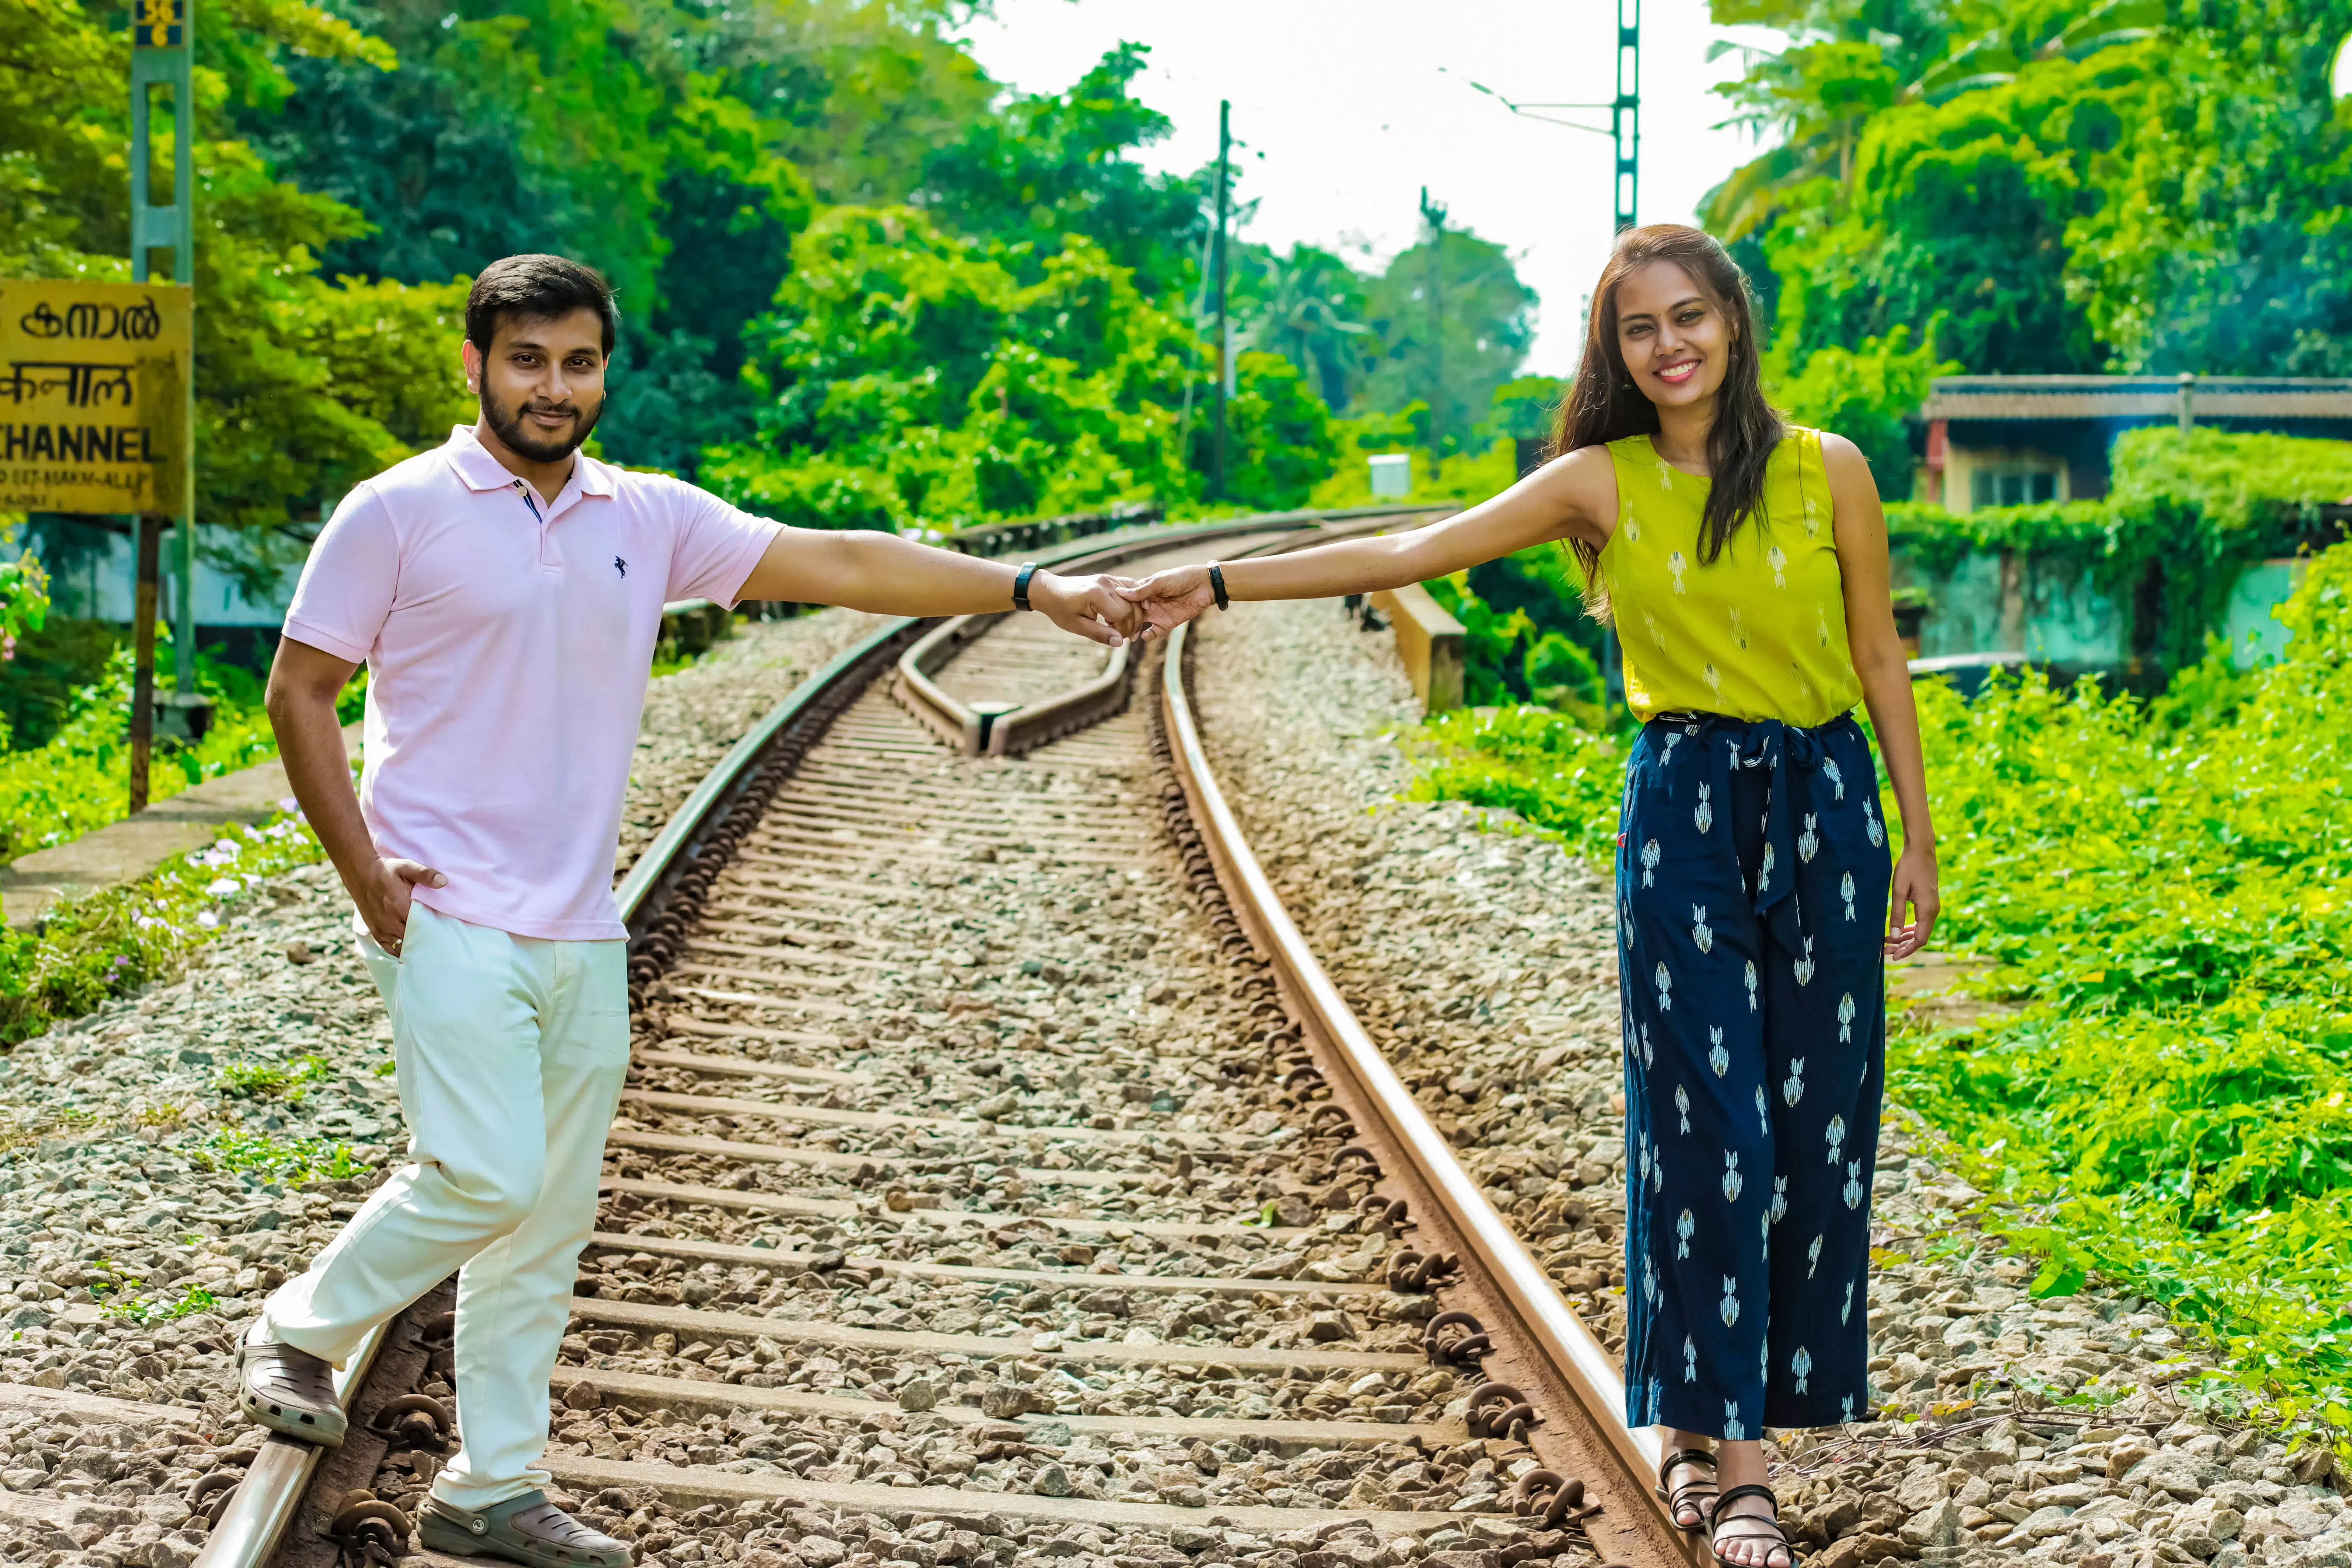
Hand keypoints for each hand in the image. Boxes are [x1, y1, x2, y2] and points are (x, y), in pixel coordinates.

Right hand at [350, 855, 445, 955]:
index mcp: (399, 906)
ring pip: (402, 947)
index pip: (422, 926)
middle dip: (426, 940)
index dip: (434, 930)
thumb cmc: (386, 869)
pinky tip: (410, 950)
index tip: (444, 931)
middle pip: (413, 939)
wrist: (360, 872)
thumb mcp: (406, 867)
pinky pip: (389, 949)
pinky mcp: (375, 931)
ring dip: (414, 946)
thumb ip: (425, 874)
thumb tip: (444, 881)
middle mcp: (389, 921)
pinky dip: (400, 951)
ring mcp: (381, 928)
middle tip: (439, 940)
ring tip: (427, 946)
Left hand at [1029, 572, 1143, 647]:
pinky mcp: (1109, 578)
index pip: (1122, 615)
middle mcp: (1106, 583)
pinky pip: (1129, 588)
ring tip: (1123, 627)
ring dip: (1133, 615)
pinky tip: (1127, 613)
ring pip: (1134, 598)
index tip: (1115, 638)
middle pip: (1131, 607)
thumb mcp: (1077, 626)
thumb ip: (1099, 634)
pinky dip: (1132, 602)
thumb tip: (1120, 643)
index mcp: (1097, 595)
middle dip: (1130, 625)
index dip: (1123, 630)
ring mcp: (1109, 578)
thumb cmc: (1061, 610)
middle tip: (1121, 636)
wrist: (1051, 591)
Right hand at [1113, 564, 1216, 638]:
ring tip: (1126, 635)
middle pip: (1131, 613)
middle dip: (1123, 620)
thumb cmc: (1182, 577)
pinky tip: (1144, 636)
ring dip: (1133, 630)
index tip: (1109, 609)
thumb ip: (1141, 590)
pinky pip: (1154, 632)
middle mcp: (1148, 602)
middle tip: (1113, 627)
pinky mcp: (1167, 623)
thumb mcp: (1160, 582)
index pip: (1127, 598)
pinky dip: (1148, 635)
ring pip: (1140, 624)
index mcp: (1144, 589)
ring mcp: (1157, 613)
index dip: (1118, 604)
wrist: (1205, 586)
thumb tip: (1120, 593)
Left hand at [1885, 841, 1938, 960]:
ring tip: (1888, 942)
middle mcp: (1933, 910)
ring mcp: (1933, 906)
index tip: (1893, 956)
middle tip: (1885, 950)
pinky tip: (1898, 930)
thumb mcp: (1899, 891)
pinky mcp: (1929, 902)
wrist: (1921, 850)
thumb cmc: (1908, 868)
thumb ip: (1896, 914)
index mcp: (1928, 910)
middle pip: (1920, 937)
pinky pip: (1921, 921)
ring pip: (1921, 930)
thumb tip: (1893, 936)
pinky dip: (1910, 928)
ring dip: (1906, 938)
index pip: (1920, 939)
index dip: (1907, 950)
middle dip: (1904, 946)